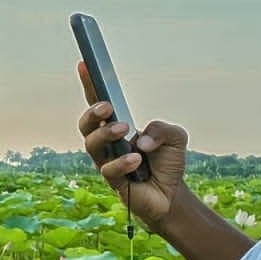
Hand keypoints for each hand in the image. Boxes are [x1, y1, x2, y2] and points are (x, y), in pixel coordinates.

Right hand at [76, 60, 187, 231]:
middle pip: (86, 126)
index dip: (90, 84)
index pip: (99, 104)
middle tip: (107, 107)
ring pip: (92, 146)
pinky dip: (122, 162)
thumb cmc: (167, 162)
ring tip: (124, 129)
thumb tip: (141, 139)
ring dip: (106, 134)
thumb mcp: (175, 137)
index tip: (85, 64)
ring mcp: (107, 163)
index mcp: (116, 127)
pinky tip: (136, 159)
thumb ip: (162, 129)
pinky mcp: (114, 183)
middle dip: (92, 114)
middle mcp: (106, 144)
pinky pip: (109, 171)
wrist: (172, 195)